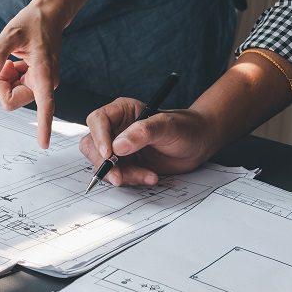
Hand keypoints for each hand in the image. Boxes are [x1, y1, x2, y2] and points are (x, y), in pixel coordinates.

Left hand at [0, 1, 64, 148]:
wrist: (49, 16)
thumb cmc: (33, 22)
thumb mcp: (10, 33)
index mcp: (45, 75)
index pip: (45, 105)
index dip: (43, 125)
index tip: (44, 144)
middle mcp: (45, 84)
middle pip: (12, 99)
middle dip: (3, 83)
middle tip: (8, 62)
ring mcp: (41, 84)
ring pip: (12, 94)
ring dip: (7, 77)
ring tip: (15, 59)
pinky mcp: (37, 82)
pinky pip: (15, 87)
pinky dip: (10, 74)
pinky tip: (19, 60)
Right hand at [79, 97, 218, 186]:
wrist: (199, 145)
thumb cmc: (186, 128)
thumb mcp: (167, 126)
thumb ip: (143, 133)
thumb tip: (118, 146)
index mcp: (122, 111)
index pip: (97, 120)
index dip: (98, 137)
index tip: (108, 154)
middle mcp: (116, 129)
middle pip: (92, 145)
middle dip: (104, 163)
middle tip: (119, 177)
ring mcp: (119, 148)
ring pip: (102, 164)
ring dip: (121, 175)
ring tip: (147, 176)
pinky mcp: (125, 164)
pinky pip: (117, 175)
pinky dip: (132, 180)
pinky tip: (151, 177)